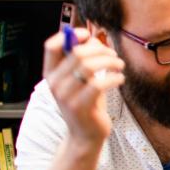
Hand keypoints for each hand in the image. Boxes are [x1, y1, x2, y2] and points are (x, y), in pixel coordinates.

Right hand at [43, 28, 124, 151]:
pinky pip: (99, 84)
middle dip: (101, 50)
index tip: (89, 35)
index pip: (51, 46)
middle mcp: (54, 83)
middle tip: (114, 55)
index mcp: (50, 73)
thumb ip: (82, 60)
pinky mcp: (79, 106)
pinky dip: (114, 78)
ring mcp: (65, 96)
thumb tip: (92, 37)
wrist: (85, 134)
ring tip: (119, 65)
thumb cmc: (86, 102)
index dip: (71, 36)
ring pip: (89, 66)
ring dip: (110, 61)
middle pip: (77, 53)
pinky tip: (119, 79)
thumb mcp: (81, 79)